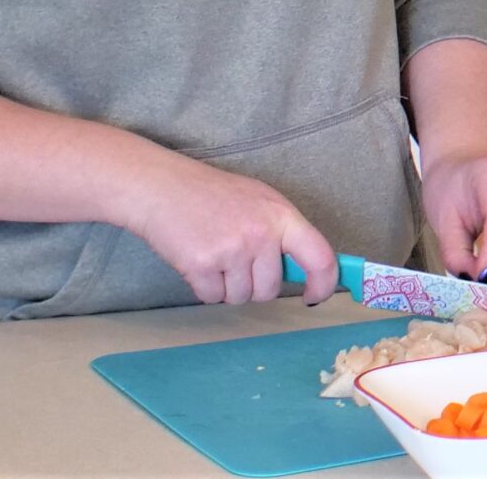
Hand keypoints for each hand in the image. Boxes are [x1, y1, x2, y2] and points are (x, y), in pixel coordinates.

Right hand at [116, 154, 338, 305]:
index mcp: (282, 216)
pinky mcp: (202, 266)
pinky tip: (198, 260)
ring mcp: (231, 251)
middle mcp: (260, 234)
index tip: (314, 296)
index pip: (320, 257)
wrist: (163, 188)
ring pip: (240, 297)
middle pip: (270, 289)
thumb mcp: (261, 201)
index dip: (323, 284)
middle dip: (254, 285)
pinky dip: (205, 288)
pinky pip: (212, 298)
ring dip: (227, 286)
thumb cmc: (213, 194)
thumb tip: (306, 270)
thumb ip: (283, 233)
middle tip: (235, 259)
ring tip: (215, 255)